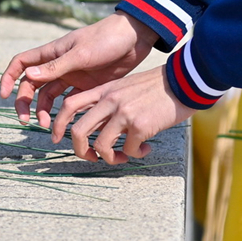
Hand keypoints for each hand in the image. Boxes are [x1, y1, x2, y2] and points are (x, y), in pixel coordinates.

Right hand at [0, 11, 158, 126]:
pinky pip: (69, 101)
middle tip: (26, 121)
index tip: (4, 96)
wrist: (135, 38)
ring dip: (44, 111)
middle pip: (32, 85)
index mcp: (51, 53)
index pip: (21, 63)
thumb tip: (27, 76)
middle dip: (25, 103)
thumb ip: (55, 67)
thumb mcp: (81, 54)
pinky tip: (67, 123)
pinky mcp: (86, 86)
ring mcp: (71, 76)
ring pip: (48, 96)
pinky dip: (64, 113)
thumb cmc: (106, 39)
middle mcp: (57, 65)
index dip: (9, 78)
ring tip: (49, 126)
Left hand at [51, 65, 196, 163]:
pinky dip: (135, 154)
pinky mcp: (139, 125)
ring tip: (123, 157)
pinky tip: (145, 149)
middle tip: (92, 158)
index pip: (68, 105)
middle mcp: (108, 101)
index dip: (58, 124)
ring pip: (100, 146)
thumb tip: (101, 129)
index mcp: (103, 91)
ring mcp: (123, 113)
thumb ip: (110, 103)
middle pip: (78, 131)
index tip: (58, 139)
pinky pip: (128, 150)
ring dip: (110, 158)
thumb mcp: (125, 87)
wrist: (183, 81)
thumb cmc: (157, 87)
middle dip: (80, 151)